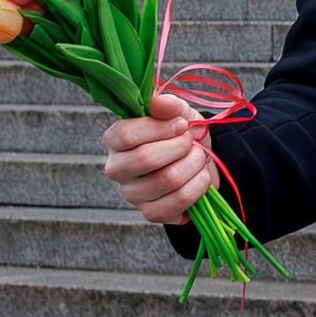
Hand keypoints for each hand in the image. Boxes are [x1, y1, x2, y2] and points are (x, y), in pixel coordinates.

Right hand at [103, 87, 216, 222]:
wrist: (200, 162)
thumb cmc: (182, 135)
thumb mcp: (178, 113)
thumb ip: (169, 105)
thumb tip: (160, 103)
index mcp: (115, 140)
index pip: (125, 135)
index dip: (159, 128)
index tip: (181, 124)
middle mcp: (117, 169)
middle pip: (146, 158)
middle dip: (180, 146)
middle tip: (191, 141)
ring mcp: (132, 194)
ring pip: (168, 179)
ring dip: (194, 164)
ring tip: (198, 156)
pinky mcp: (151, 213)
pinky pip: (180, 200)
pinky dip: (199, 185)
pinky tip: (200, 176)